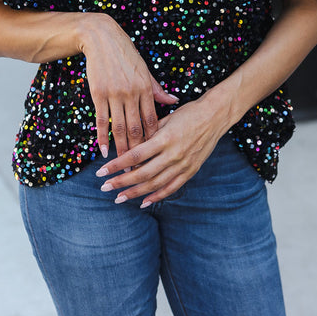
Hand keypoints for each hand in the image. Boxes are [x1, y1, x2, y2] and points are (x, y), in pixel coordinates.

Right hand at [80, 13, 178, 157]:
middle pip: (136, 129)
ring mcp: (115, 94)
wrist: (102, 38)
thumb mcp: (145, 70)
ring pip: (119, 128)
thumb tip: (174, 100)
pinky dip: (102, 137)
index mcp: (146, 88)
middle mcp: (132, 93)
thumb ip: (157, 89)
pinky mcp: (98, 94)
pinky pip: (101, 120)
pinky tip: (103, 151)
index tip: (155, 156)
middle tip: (139, 170)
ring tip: (122, 167)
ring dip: (121, 149)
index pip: (153, 121)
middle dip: (138, 152)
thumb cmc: (126, 55)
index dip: (153, 140)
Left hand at [95, 88, 234, 205]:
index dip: (116, 165)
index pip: (135, 155)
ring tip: (119, 198)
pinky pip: (171, 188)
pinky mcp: (191, 170)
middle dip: (121, 182)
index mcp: (164, 138)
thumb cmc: (188, 113)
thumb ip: (149, 134)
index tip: (101, 171)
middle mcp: (173, 153)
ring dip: (134, 193)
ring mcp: (183, 164)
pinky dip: (156, 197)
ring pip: (155, 184)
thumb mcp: (166, 119)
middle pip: (142, 173)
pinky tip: (143, 202)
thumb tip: (130, 148)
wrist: (215, 116)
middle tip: (104, 187)